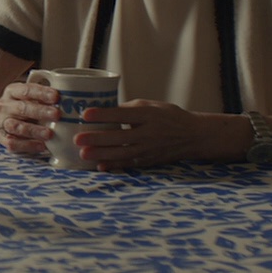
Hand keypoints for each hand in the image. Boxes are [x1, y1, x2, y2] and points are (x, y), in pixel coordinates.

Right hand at [0, 80, 59, 156]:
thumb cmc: (12, 106)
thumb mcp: (20, 95)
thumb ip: (38, 96)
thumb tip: (68, 98)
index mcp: (11, 92)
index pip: (26, 90)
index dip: (41, 93)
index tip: (56, 96)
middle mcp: (4, 106)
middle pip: (22, 108)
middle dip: (40, 111)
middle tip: (56, 115)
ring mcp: (1, 123)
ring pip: (17, 127)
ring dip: (34, 131)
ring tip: (50, 134)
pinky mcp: (1, 138)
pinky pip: (13, 143)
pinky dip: (28, 145)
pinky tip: (41, 146)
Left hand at [76, 99, 210, 169]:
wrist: (193, 136)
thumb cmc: (168, 116)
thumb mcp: (151, 105)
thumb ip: (128, 108)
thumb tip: (103, 111)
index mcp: (149, 114)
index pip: (124, 113)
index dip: (104, 114)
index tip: (85, 114)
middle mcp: (149, 132)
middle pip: (121, 136)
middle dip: (98, 138)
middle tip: (78, 138)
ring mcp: (150, 148)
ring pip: (123, 153)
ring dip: (102, 154)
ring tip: (83, 154)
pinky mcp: (150, 160)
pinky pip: (130, 164)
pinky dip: (115, 165)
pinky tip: (100, 166)